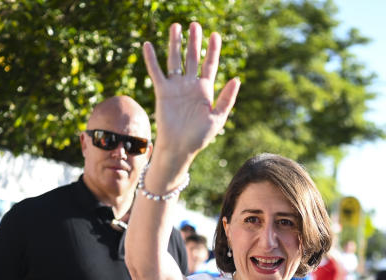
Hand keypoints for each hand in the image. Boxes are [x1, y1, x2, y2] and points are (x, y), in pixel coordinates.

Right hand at [142, 23, 239, 165]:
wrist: (179, 148)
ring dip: (175, 43)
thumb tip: (237, 78)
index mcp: (205, 90)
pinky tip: (148, 45)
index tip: (215, 35)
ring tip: (176, 26)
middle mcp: (190, 85)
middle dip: (194, 41)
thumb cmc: (199, 137)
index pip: (210, 65)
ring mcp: (176, 87)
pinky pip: (156, 72)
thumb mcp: (217, 118)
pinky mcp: (162, 92)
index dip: (213, 50)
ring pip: (175, 60)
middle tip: (195, 25)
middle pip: (192, 58)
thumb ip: (227, 98)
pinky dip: (152, 59)